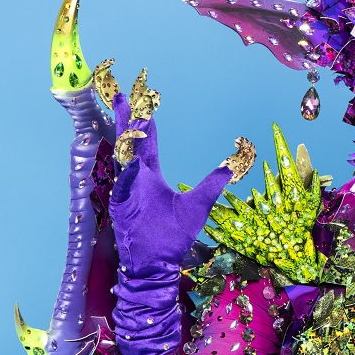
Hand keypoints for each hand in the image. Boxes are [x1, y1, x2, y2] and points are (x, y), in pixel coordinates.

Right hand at [106, 63, 254, 274]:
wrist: (157, 264)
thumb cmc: (173, 237)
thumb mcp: (199, 205)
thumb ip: (213, 183)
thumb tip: (232, 166)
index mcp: (150, 175)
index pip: (145, 139)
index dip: (143, 118)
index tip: (140, 95)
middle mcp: (136, 179)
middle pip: (130, 141)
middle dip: (126, 117)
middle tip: (122, 90)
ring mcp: (127, 193)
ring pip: (124, 159)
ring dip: (126, 137)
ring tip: (126, 113)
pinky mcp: (123, 209)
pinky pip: (124, 188)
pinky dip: (128, 175)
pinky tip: (133, 161)